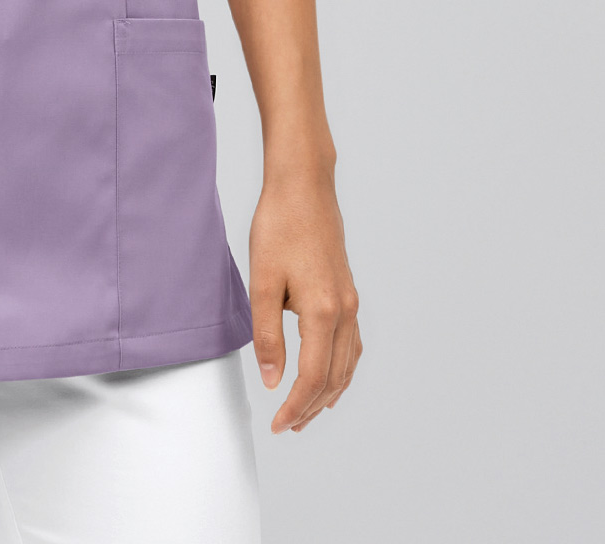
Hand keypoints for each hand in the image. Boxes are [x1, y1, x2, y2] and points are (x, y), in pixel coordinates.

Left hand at [249, 168, 360, 432]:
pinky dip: (341, 368)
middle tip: (288, 426)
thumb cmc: (279, 226)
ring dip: (328, 392)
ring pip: (347, 363)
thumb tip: (274, 380)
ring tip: (306, 411)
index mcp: (322, 311)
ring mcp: (350, 301)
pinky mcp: (348, 291)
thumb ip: (267, 335)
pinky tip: (329, 374)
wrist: (304, 186)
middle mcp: (344, 311)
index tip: (279, 425)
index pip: (312, 376)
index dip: (296, 406)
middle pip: (334, 377)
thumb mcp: (262, 281)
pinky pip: (351, 344)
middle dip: (311, 407)